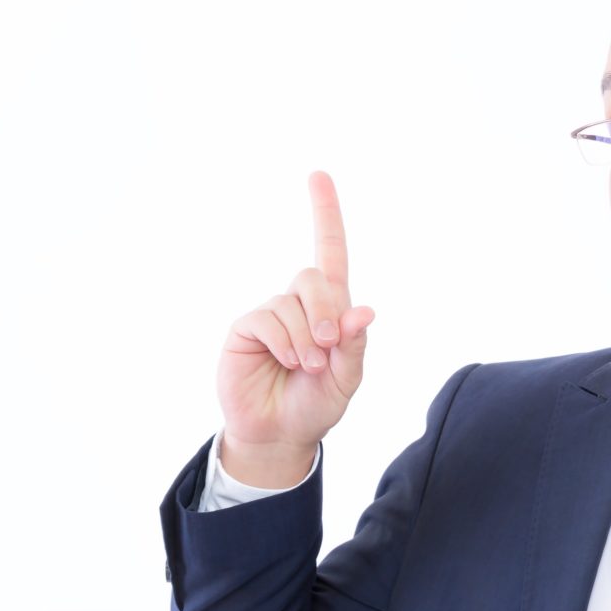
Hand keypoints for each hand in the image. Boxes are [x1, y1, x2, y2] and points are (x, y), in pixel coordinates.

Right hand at [216, 170, 376, 465]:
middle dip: (327, 312)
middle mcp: (298, 304)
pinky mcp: (246, 329)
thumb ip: (355, 345)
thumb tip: (364, 310)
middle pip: (314, 276)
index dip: (325, 213)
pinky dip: (284, 341)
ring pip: (292, 301)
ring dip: (306, 338)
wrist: (280, 434)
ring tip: (307, 367)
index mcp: (330, 308)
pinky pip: (267, 318)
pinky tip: (287, 362)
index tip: (318, 175)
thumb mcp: (347, 378)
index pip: (330, 251)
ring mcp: (271, 314)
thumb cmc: (316, 403)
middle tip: (329, 348)